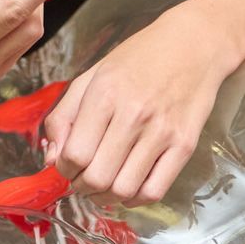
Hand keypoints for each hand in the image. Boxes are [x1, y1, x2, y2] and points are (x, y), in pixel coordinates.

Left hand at [41, 7, 231, 206]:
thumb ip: (64, 116)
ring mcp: (162, 132)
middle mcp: (134, 114)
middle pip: (97, 177)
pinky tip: (127, 187)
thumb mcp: (92, 76)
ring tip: (103, 185)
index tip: (67, 165)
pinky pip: (154, 191)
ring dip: (105, 197)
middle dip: (81, 186)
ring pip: (123, 189)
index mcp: (105, 93)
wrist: (194, 44)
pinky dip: (135, 199)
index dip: (64, 169)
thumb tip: (51, 158)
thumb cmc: (139, 58)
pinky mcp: (185, 146)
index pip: (75, 154)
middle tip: (82, 179)